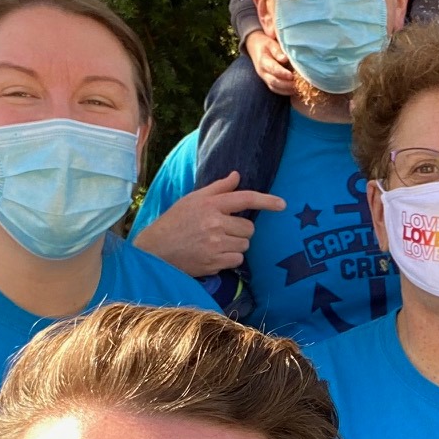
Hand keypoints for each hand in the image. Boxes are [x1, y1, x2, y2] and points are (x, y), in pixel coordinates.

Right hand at [132, 171, 285, 276]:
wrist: (156, 250)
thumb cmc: (175, 221)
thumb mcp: (193, 199)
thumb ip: (218, 188)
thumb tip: (237, 176)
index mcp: (210, 204)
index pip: (245, 199)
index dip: (267, 201)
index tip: (282, 205)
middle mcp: (214, 223)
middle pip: (249, 227)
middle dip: (241, 230)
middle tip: (224, 230)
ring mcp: (215, 244)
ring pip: (245, 245)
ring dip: (236, 245)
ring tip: (216, 243)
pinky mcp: (214, 263)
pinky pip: (237, 260)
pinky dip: (230, 259)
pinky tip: (214, 254)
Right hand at [243, 30, 296, 95]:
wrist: (254, 46)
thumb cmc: (265, 43)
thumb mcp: (270, 43)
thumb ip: (277, 50)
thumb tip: (285, 58)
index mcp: (263, 61)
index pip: (272, 68)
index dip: (282, 73)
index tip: (291, 75)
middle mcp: (262, 72)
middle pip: (273, 81)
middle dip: (286, 84)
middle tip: (298, 83)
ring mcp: (265, 78)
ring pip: (275, 88)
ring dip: (287, 90)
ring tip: (299, 88)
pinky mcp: (268, 82)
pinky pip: (276, 90)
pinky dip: (285, 92)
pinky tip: (295, 90)